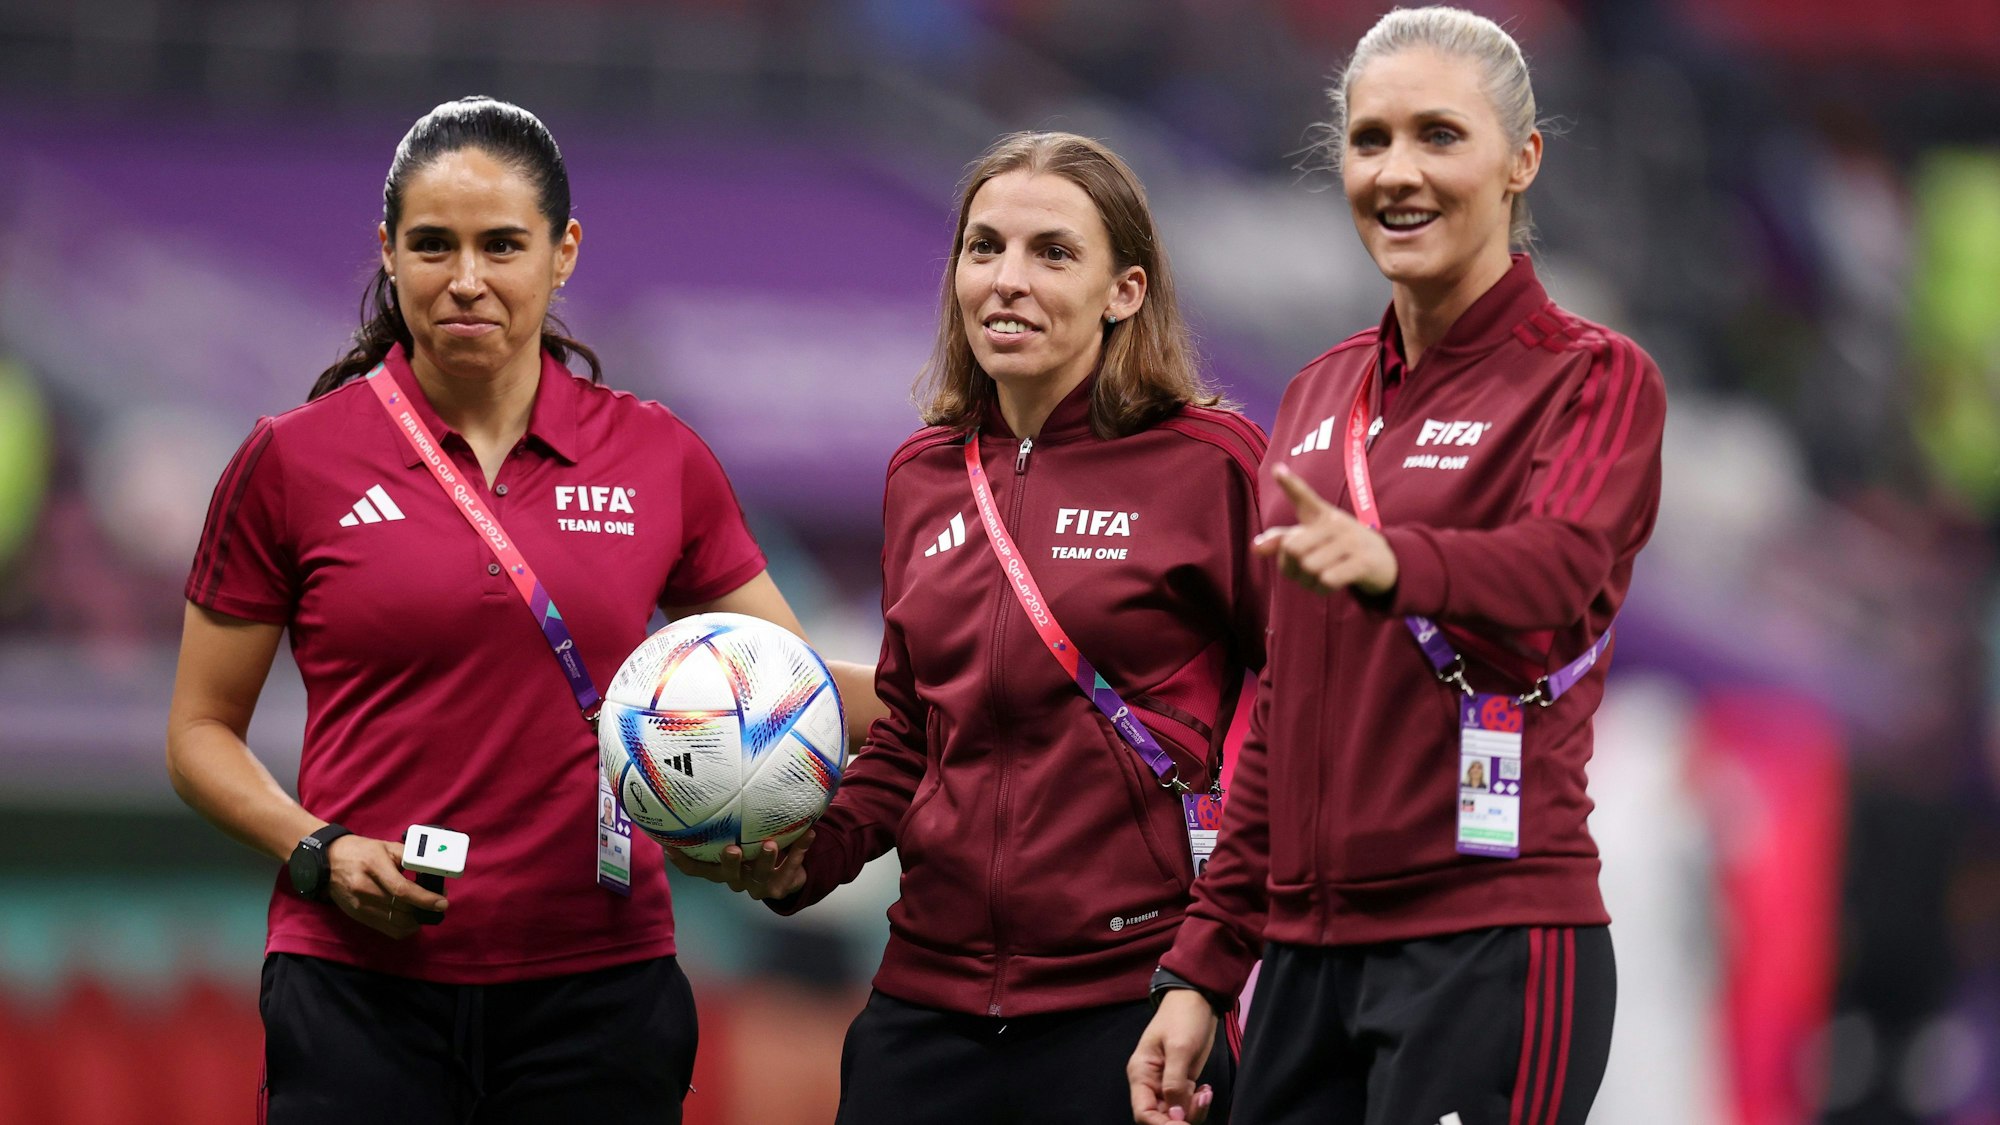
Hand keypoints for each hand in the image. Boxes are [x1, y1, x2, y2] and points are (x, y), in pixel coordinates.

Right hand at [325, 835, 447, 939]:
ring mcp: (359, 906)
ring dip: (417, 921)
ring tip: (426, 911)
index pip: (402, 890)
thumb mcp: (387, 847)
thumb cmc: (362, 851)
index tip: (442, 903)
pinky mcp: (358, 916)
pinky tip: (412, 918)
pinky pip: (387, 930)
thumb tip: (434, 871)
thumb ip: (411, 857)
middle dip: (425, 910)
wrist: (328, 861)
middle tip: (438, 903)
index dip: (425, 899)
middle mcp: (364, 888)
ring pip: (396, 923)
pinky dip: (404, 928)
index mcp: (373, 866)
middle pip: (401, 909)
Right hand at [665, 831, 812, 900]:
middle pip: (728, 875)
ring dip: (766, 859)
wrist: (787, 875)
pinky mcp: (781, 886)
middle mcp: (737, 879)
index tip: (672, 846)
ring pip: (760, 875)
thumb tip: (707, 786)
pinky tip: (809, 832)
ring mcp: (759, 886)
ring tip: (771, 843)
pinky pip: (791, 866)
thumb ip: (726, 822)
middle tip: (732, 849)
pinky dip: (800, 849)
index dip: (684, 861)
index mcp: (721, 870)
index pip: (697, 869)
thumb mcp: (739, 838)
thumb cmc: (755, 849)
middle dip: (730, 863)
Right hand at [1129, 989, 1217, 1123]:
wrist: (1198, 999)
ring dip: (1193, 1111)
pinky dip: (1198, 1104)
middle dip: (1181, 1118)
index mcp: (1141, 1073)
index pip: (1143, 1112)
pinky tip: (1207, 1090)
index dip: (1161, 1124)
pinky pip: (1187, 1104)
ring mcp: (1166, 1084)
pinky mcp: (1182, 1082)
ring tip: (1206, 1093)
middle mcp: (1151, 1083)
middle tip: (1202, 1101)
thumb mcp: (1179, 1048)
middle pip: (1160, 1116)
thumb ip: (1174, 1084)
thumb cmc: (1183, 1018)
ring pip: (1176, 1114)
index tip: (1183, 1124)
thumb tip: (1175, 1116)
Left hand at [1253, 463, 1398, 596]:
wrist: (1384, 561)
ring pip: (1309, 567)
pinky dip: (1323, 589)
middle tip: (1302, 569)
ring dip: (1308, 581)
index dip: (1290, 484)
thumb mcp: (1312, 539)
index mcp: (1321, 514)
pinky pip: (1327, 580)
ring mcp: (1351, 541)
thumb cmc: (1338, 548)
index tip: (1277, 470)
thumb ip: (1282, 541)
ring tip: (1319, 577)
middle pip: (1292, 548)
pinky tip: (1331, 584)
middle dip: (1291, 566)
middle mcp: (1336, 523)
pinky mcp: (1363, 561)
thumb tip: (1255, 548)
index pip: (1304, 497)